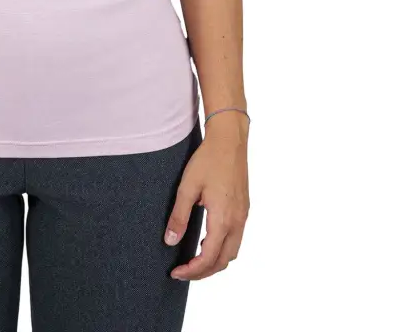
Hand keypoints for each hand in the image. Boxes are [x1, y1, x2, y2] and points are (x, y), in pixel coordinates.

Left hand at [164, 113, 249, 280]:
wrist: (229, 141)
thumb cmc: (208, 160)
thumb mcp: (187, 187)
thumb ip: (179, 216)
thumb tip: (169, 241)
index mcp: (223, 219)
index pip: (208, 258)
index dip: (192, 270)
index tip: (176, 272)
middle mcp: (237, 221)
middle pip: (223, 261)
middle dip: (203, 272)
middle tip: (183, 272)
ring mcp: (243, 216)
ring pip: (232, 252)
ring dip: (214, 261)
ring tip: (193, 260)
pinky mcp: (244, 209)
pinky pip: (236, 238)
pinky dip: (222, 248)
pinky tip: (206, 240)